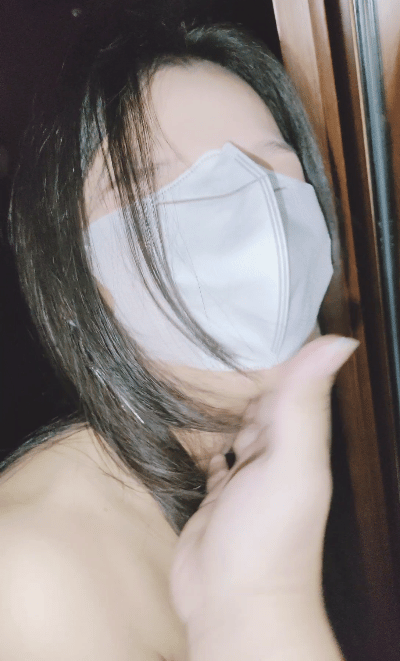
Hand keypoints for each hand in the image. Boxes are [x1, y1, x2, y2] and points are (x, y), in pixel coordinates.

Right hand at [170, 335, 358, 624]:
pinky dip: (200, 440)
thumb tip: (338, 341)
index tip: (249, 316)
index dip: (273, 352)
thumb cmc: (269, 538)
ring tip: (193, 370)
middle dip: (238, 374)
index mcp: (296, 439)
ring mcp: (242, 476)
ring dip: (218, 405)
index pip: (289, 383)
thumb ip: (306, 403)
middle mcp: (273, 453)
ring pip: (232, 427)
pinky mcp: (212, 495)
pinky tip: (186, 424)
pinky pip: (208, 457)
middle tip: (208, 337)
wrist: (234, 604)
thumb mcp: (293, 462)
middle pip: (257, 402)